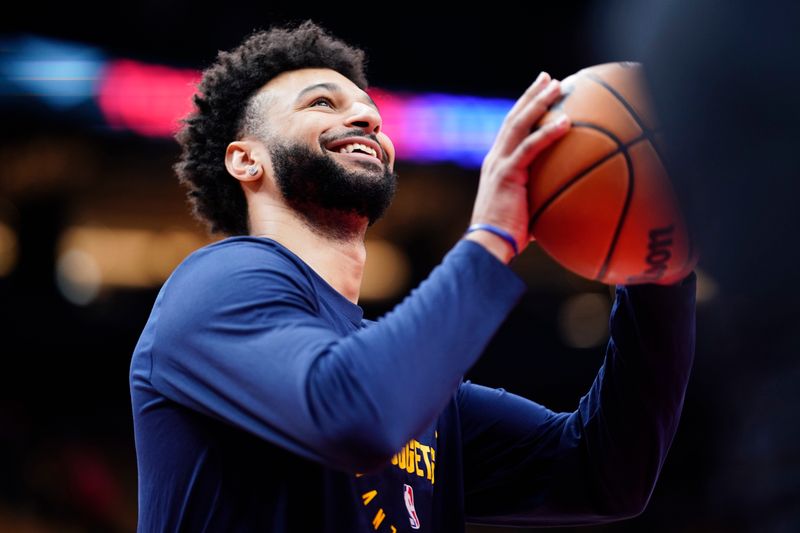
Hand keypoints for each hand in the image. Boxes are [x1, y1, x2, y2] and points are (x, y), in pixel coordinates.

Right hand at [467, 72, 570, 262]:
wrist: (489, 245)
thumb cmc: (507, 236)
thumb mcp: (524, 210)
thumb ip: (538, 197)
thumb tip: (563, 198)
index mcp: (496, 165)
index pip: (510, 130)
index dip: (524, 110)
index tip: (539, 94)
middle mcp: (494, 159)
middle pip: (513, 118)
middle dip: (531, 95)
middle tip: (549, 78)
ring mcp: (498, 164)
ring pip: (519, 124)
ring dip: (538, 103)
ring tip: (558, 86)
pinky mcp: (506, 174)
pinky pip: (530, 148)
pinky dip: (548, 133)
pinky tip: (566, 122)